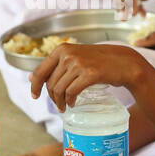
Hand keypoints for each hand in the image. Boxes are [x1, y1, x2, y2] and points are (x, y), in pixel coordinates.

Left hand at [29, 42, 145, 110]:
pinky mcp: (90, 74)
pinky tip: (73, 103)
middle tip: (58, 105)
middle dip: (52, 97)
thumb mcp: (74, 58)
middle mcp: (68, 54)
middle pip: (50, 83)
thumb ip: (55, 65)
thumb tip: (31, 77)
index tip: (34, 96)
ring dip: (60, 102)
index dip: (35, 86)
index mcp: (62, 49)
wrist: (123, 62)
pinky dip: (70, 101)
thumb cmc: (97, 61)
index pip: (40, 71)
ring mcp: (79, 64)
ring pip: (59, 90)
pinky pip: (72, 92)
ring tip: (65, 106)